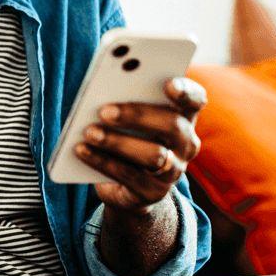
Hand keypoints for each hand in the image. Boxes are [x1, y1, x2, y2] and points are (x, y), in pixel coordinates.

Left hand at [74, 76, 205, 211]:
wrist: (125, 185)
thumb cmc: (126, 135)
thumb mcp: (127, 117)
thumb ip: (123, 99)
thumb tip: (101, 91)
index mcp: (183, 116)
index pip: (195, 101)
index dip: (186, 92)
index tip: (169, 83)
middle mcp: (186, 143)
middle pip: (172, 126)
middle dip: (137, 115)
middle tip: (104, 110)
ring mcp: (174, 171)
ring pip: (154, 156)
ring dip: (117, 142)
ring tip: (89, 132)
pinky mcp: (154, 192)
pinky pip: (130, 176)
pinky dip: (102, 161)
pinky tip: (81, 149)